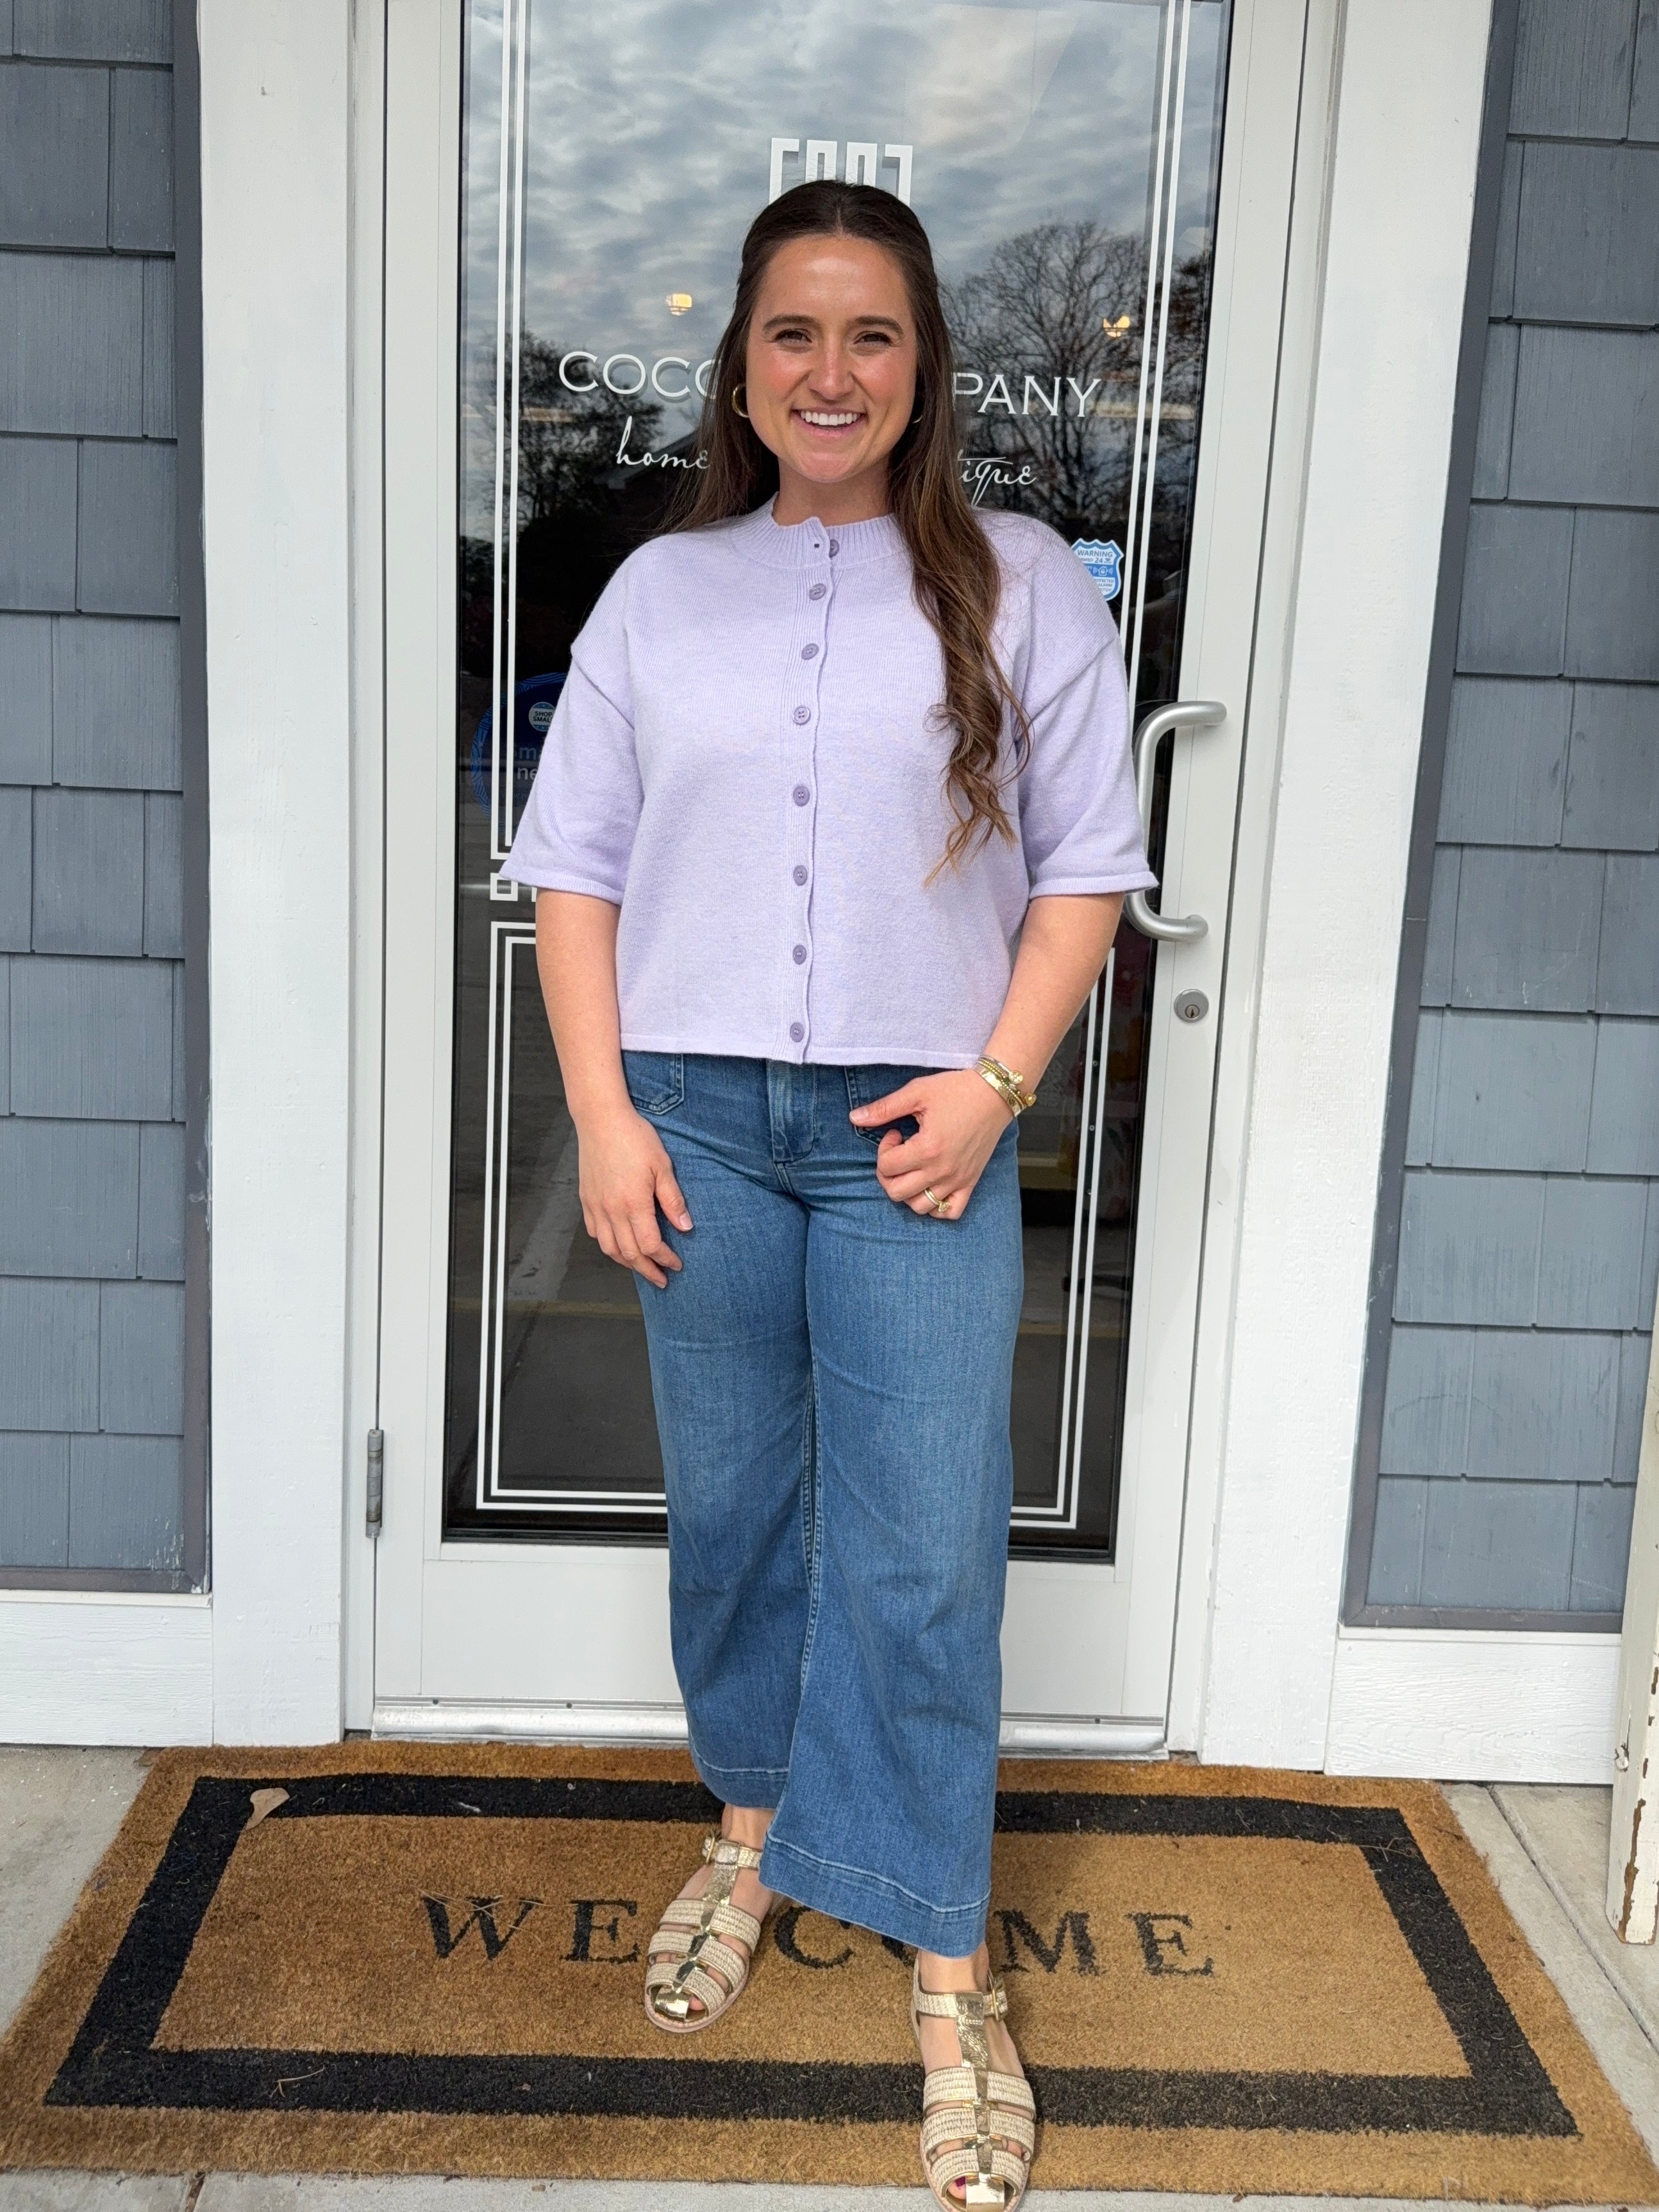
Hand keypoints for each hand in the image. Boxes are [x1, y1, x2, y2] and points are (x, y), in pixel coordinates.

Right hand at [576, 1104, 692, 1287]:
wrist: (601, 1119)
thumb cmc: (634, 1138)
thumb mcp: (662, 1166)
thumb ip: (673, 1200)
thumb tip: (686, 1227)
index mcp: (633, 1204)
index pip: (650, 1245)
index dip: (664, 1259)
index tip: (677, 1264)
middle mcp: (611, 1210)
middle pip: (629, 1254)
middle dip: (647, 1270)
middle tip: (662, 1279)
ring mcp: (595, 1206)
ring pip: (609, 1248)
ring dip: (627, 1263)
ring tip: (642, 1267)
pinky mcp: (586, 1200)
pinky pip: (595, 1233)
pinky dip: (609, 1245)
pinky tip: (619, 1245)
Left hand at [849, 1069, 1012, 1218]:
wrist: (995, 1093)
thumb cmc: (956, 1089)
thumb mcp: (917, 1092)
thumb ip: (884, 1108)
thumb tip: (853, 1118)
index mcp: (927, 1148)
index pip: (887, 1166)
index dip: (883, 1148)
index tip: (895, 1133)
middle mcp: (942, 1170)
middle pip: (897, 1193)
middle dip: (888, 1174)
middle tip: (897, 1153)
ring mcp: (958, 1180)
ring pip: (920, 1207)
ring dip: (908, 1191)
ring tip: (912, 1169)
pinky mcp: (971, 1183)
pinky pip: (950, 1212)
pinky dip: (936, 1206)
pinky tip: (930, 1186)